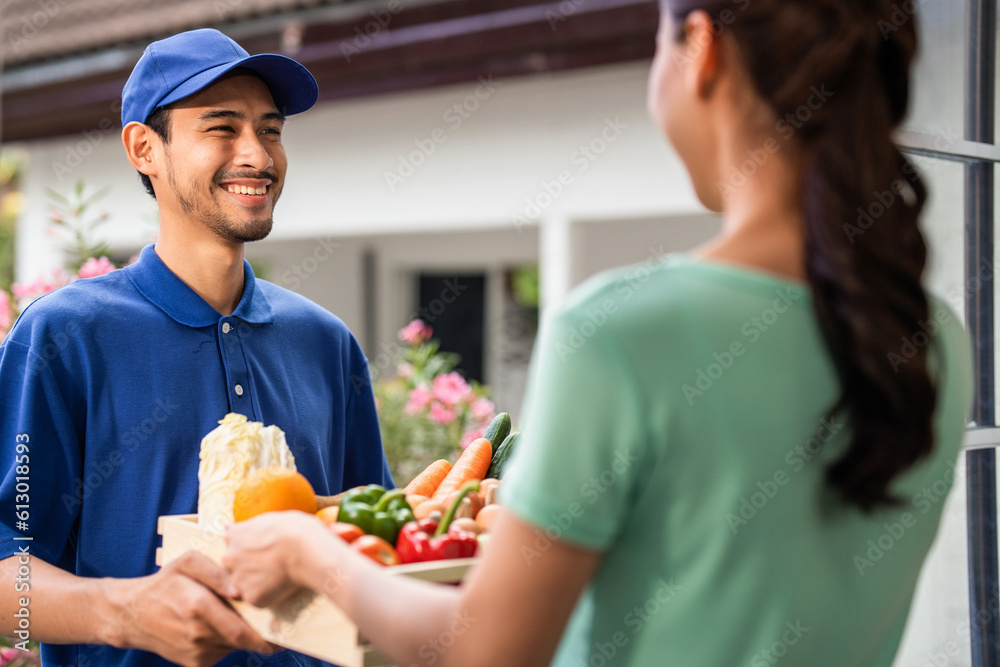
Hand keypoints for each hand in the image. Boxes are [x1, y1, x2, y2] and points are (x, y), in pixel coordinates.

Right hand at [104, 551, 272, 666]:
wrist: (132, 614)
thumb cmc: (165, 583)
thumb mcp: (187, 563)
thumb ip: (216, 571)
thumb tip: (240, 589)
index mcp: (199, 607)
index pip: (242, 630)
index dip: (267, 635)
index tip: (286, 631)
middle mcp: (198, 634)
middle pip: (242, 640)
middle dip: (263, 636)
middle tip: (280, 628)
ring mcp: (195, 652)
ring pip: (233, 646)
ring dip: (244, 637)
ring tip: (252, 621)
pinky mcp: (193, 663)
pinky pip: (221, 653)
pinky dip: (228, 642)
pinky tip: (225, 627)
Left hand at [223, 510, 333, 607]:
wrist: (306, 549)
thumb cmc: (295, 529)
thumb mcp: (269, 518)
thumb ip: (251, 528)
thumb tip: (235, 529)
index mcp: (233, 535)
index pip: (235, 545)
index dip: (252, 549)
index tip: (266, 550)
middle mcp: (229, 558)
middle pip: (235, 567)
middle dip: (250, 568)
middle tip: (273, 565)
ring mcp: (238, 579)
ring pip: (246, 585)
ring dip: (259, 583)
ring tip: (281, 575)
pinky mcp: (251, 597)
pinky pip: (258, 598)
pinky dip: (269, 595)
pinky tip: (283, 585)